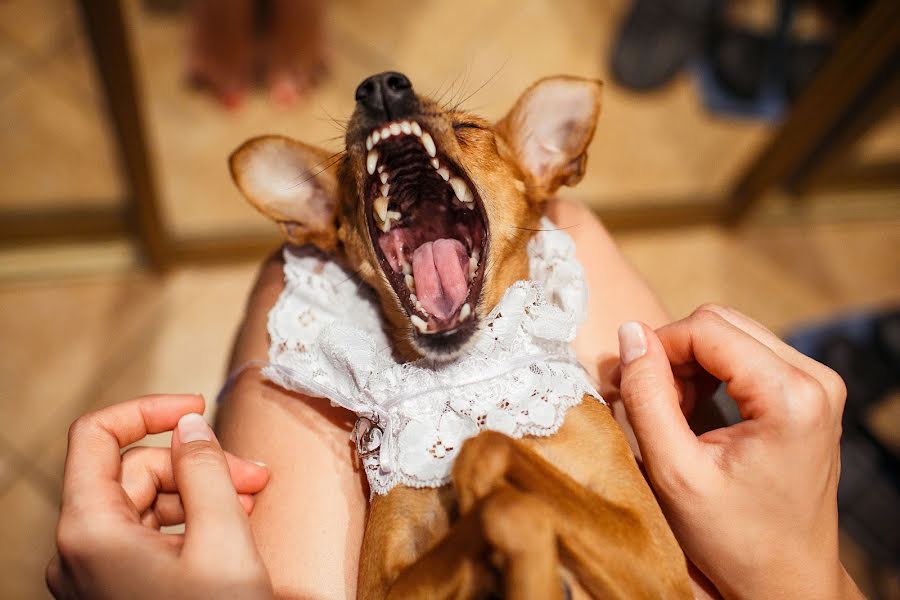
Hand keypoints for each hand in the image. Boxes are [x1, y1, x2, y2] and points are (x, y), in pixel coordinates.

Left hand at [46, 394, 272, 599]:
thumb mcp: (222, 540)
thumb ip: (205, 470)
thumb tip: (188, 427)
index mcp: (90, 532)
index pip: (97, 435)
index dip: (149, 410)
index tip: (196, 408)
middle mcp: (78, 551)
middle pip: (133, 471)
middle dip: (194, 463)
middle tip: (251, 476)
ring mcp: (94, 573)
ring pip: (143, 502)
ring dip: (198, 493)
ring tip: (248, 502)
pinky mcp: (115, 588)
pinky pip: (146, 535)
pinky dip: (187, 522)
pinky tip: (228, 525)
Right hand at [616, 305, 861, 599]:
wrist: (785, 578)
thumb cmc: (735, 538)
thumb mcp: (675, 472)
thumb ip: (648, 397)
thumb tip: (630, 334)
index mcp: (791, 396)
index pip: (707, 328)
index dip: (658, 346)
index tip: (632, 384)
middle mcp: (815, 379)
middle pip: (721, 323)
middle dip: (674, 354)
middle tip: (652, 402)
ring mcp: (817, 384)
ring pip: (731, 333)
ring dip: (689, 363)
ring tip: (671, 412)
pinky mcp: (809, 392)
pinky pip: (747, 353)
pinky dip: (710, 372)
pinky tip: (695, 410)